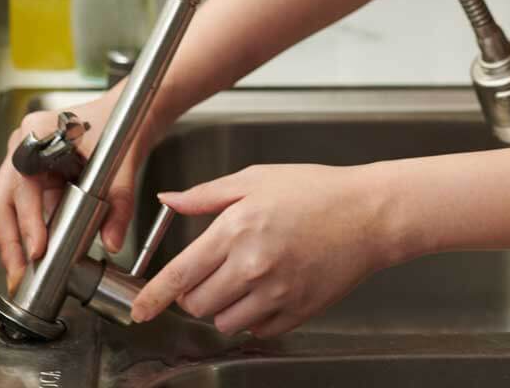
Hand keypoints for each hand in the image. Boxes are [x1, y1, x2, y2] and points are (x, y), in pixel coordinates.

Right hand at [0, 90, 150, 290]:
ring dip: (15, 241)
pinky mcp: (34, 177)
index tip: (37, 250)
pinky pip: (24, 208)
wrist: (131, 112)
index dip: (27, 220)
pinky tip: (35, 256)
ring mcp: (25, 161)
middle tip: (19, 275)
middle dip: (10, 242)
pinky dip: (28, 232)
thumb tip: (111, 241)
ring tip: (23, 273)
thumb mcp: (124, 163)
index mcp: (38, 133)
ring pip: (8, 207)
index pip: (23, 184)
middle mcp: (24, 146)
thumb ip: (119, 203)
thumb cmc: (123, 123)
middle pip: (3, 200)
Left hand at [127, 163, 408, 337]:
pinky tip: (268, 288)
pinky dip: (253, 316)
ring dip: (223, 306)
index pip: (180, 274)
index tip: (139, 311)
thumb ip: (207, 195)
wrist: (369, 214)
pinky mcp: (297, 312)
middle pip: (197, 304)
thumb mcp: (256, 178)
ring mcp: (277, 294)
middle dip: (195, 292)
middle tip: (213, 271)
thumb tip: (168, 200)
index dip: (153, 297)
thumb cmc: (317, 191)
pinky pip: (257, 330)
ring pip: (224, 322)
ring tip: (244, 278)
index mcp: (237, 230)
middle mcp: (253, 267)